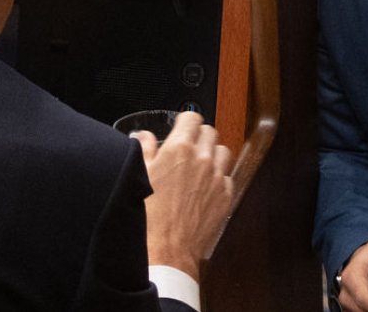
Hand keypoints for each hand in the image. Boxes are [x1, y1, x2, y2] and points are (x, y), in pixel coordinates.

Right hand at [134, 111, 233, 280]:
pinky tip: (206, 187)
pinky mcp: (226, 196)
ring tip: (200, 165)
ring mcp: (217, 178)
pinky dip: (219, 178)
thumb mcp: (138, 176)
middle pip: (210, 132)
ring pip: (224, 151)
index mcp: (179, 149)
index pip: (192, 117)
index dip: (185, 121)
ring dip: (213, 154)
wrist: (166, 250)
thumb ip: (144, 150)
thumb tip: (145, 137)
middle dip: (199, 136)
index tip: (181, 127)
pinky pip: (228, 176)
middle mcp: (202, 159)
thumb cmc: (149, 217)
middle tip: (188, 147)